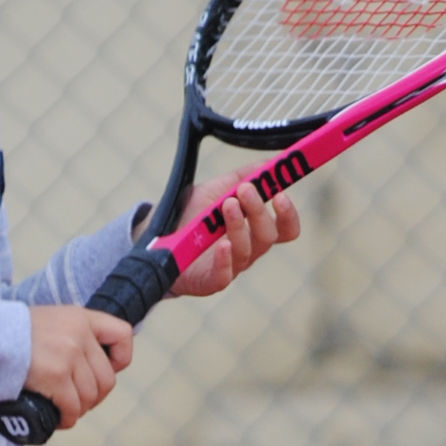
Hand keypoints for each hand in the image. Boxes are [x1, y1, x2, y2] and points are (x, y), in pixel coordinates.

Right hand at [24, 303, 134, 428]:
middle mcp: (78, 334)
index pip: (122, 335)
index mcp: (80, 317)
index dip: (119, 360)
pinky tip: (59, 419)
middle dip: (94, 397)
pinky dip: (67, 419)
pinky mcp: (55, 375)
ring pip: (91, 396)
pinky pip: (73, 407)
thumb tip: (87, 367)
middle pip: (106, 378)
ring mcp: (68, 354)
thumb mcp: (47, 321)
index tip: (105, 370)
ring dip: (79, 409)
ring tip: (64, 410)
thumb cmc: (8, 335)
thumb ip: (70, 335)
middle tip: (77, 402)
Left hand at [166, 173, 301, 298]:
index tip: (280, 194)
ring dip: (239, 225)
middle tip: (246, 190)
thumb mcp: (216, 188)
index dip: (288, 215)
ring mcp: (229, 267)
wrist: (156, 234)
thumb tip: (269, 163)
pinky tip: (222, 245)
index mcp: (254, 230)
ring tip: (227, 204)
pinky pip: (223, 276)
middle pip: (267, 236)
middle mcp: (247, 250)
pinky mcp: (209, 281)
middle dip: (259, 211)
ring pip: (246, 251)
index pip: (285, 229)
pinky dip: (225, 260)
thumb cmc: (191, 215)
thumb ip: (242, 176)